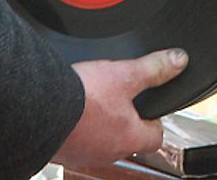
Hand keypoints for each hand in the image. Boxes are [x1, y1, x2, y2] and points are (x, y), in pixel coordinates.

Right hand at [54, 48, 188, 166]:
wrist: (39, 108)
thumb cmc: (82, 98)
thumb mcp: (124, 74)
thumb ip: (153, 68)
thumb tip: (178, 61)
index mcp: (130, 137)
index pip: (155, 137)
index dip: (155, 121)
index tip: (151, 109)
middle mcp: (109, 152)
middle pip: (127, 139)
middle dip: (125, 121)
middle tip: (118, 99)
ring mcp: (84, 155)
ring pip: (101, 141)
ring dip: (100, 125)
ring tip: (93, 102)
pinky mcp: (63, 152)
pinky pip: (77, 141)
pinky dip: (78, 128)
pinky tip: (71, 111)